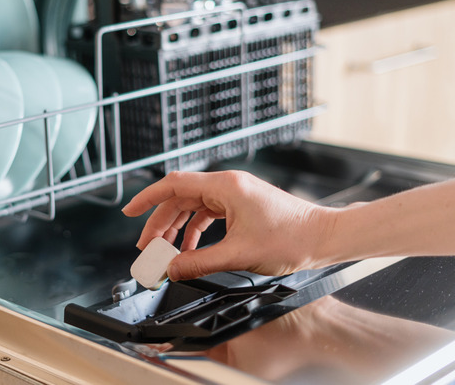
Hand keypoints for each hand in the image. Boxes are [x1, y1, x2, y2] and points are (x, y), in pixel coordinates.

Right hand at [121, 170, 337, 277]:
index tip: (130, 212)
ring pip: (193, 207)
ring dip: (176, 229)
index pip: (174, 184)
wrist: (324, 237)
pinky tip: (189, 249)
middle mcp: (228, 186)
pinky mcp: (241, 206)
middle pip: (180, 199)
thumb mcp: (239, 254)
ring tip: (163, 251)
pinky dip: (194, 231)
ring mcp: (235, 195)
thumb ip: (199, 262)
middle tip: (146, 247)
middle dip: (160, 224)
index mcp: (225, 187)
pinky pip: (208, 214)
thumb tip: (171, 269)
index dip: (148, 198)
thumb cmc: (292, 238)